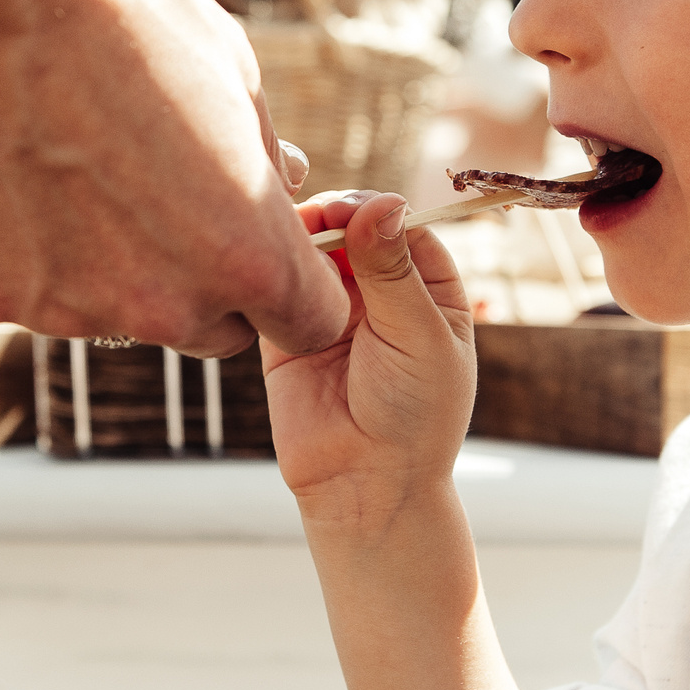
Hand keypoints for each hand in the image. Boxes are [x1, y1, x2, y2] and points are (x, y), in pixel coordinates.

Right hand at [0, 0, 344, 359]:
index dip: (298, 284)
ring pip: (122, 313)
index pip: (309, 322)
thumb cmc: (117, 10)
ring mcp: (73, 310)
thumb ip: (260, 155)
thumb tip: (279, 182)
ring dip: (118, 264)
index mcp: (247, 253)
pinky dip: (40, 251)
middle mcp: (164, 304)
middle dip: (212, 282)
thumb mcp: (231, 70)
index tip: (272, 243)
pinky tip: (20, 170)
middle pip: (216, 331)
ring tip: (79, 162)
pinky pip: (41, 290)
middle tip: (170, 195)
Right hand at [263, 191, 477, 522]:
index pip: (401, 225)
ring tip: (286, 237)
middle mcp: (379, 292)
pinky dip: (266, 267)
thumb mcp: (417, 336)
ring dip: (297, 236)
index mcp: (427, 288)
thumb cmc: (415, 417)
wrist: (365, 486)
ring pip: (310, 251)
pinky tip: (261, 261)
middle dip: (332, 217)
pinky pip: (274, 285)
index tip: (353, 211)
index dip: (376, 212)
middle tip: (314, 219)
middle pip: (351, 229)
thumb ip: (394, 271)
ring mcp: (331, 309)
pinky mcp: (286, 331)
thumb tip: (382, 203)